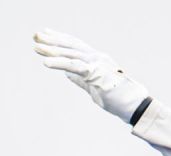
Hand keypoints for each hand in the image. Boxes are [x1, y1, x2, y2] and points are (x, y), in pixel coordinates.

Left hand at [33, 28, 148, 123]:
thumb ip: (81, 79)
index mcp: (97, 59)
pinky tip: (46, 62)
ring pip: (70, 54)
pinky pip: (74, 66)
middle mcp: (97, 57)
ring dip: (52, 50)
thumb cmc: (118, 98)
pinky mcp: (96, 73)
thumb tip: (68, 73)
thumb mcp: (94, 87)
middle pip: (70, 45)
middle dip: (52, 40)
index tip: (45, 34)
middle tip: (35, 35)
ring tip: (36, 46)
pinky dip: (59, 63)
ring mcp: (97, 63)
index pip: (75, 45)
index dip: (60, 39)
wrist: (134, 106)